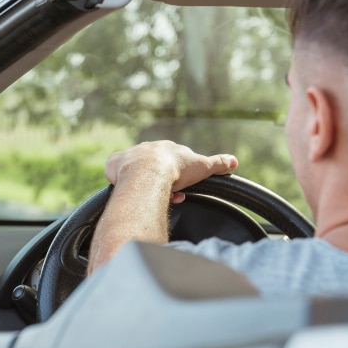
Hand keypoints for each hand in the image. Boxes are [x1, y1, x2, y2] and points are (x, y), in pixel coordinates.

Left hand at [104, 141, 237, 201]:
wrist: (148, 171)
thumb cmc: (176, 169)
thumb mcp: (202, 167)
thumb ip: (218, 163)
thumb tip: (234, 161)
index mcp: (166, 149)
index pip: (172, 163)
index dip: (177, 178)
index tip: (179, 192)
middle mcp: (146, 149)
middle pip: (154, 168)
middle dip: (161, 183)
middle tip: (165, 197)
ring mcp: (129, 156)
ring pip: (135, 171)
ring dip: (142, 184)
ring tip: (148, 198)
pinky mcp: (113, 163)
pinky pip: (114, 170)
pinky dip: (117, 178)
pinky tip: (123, 188)